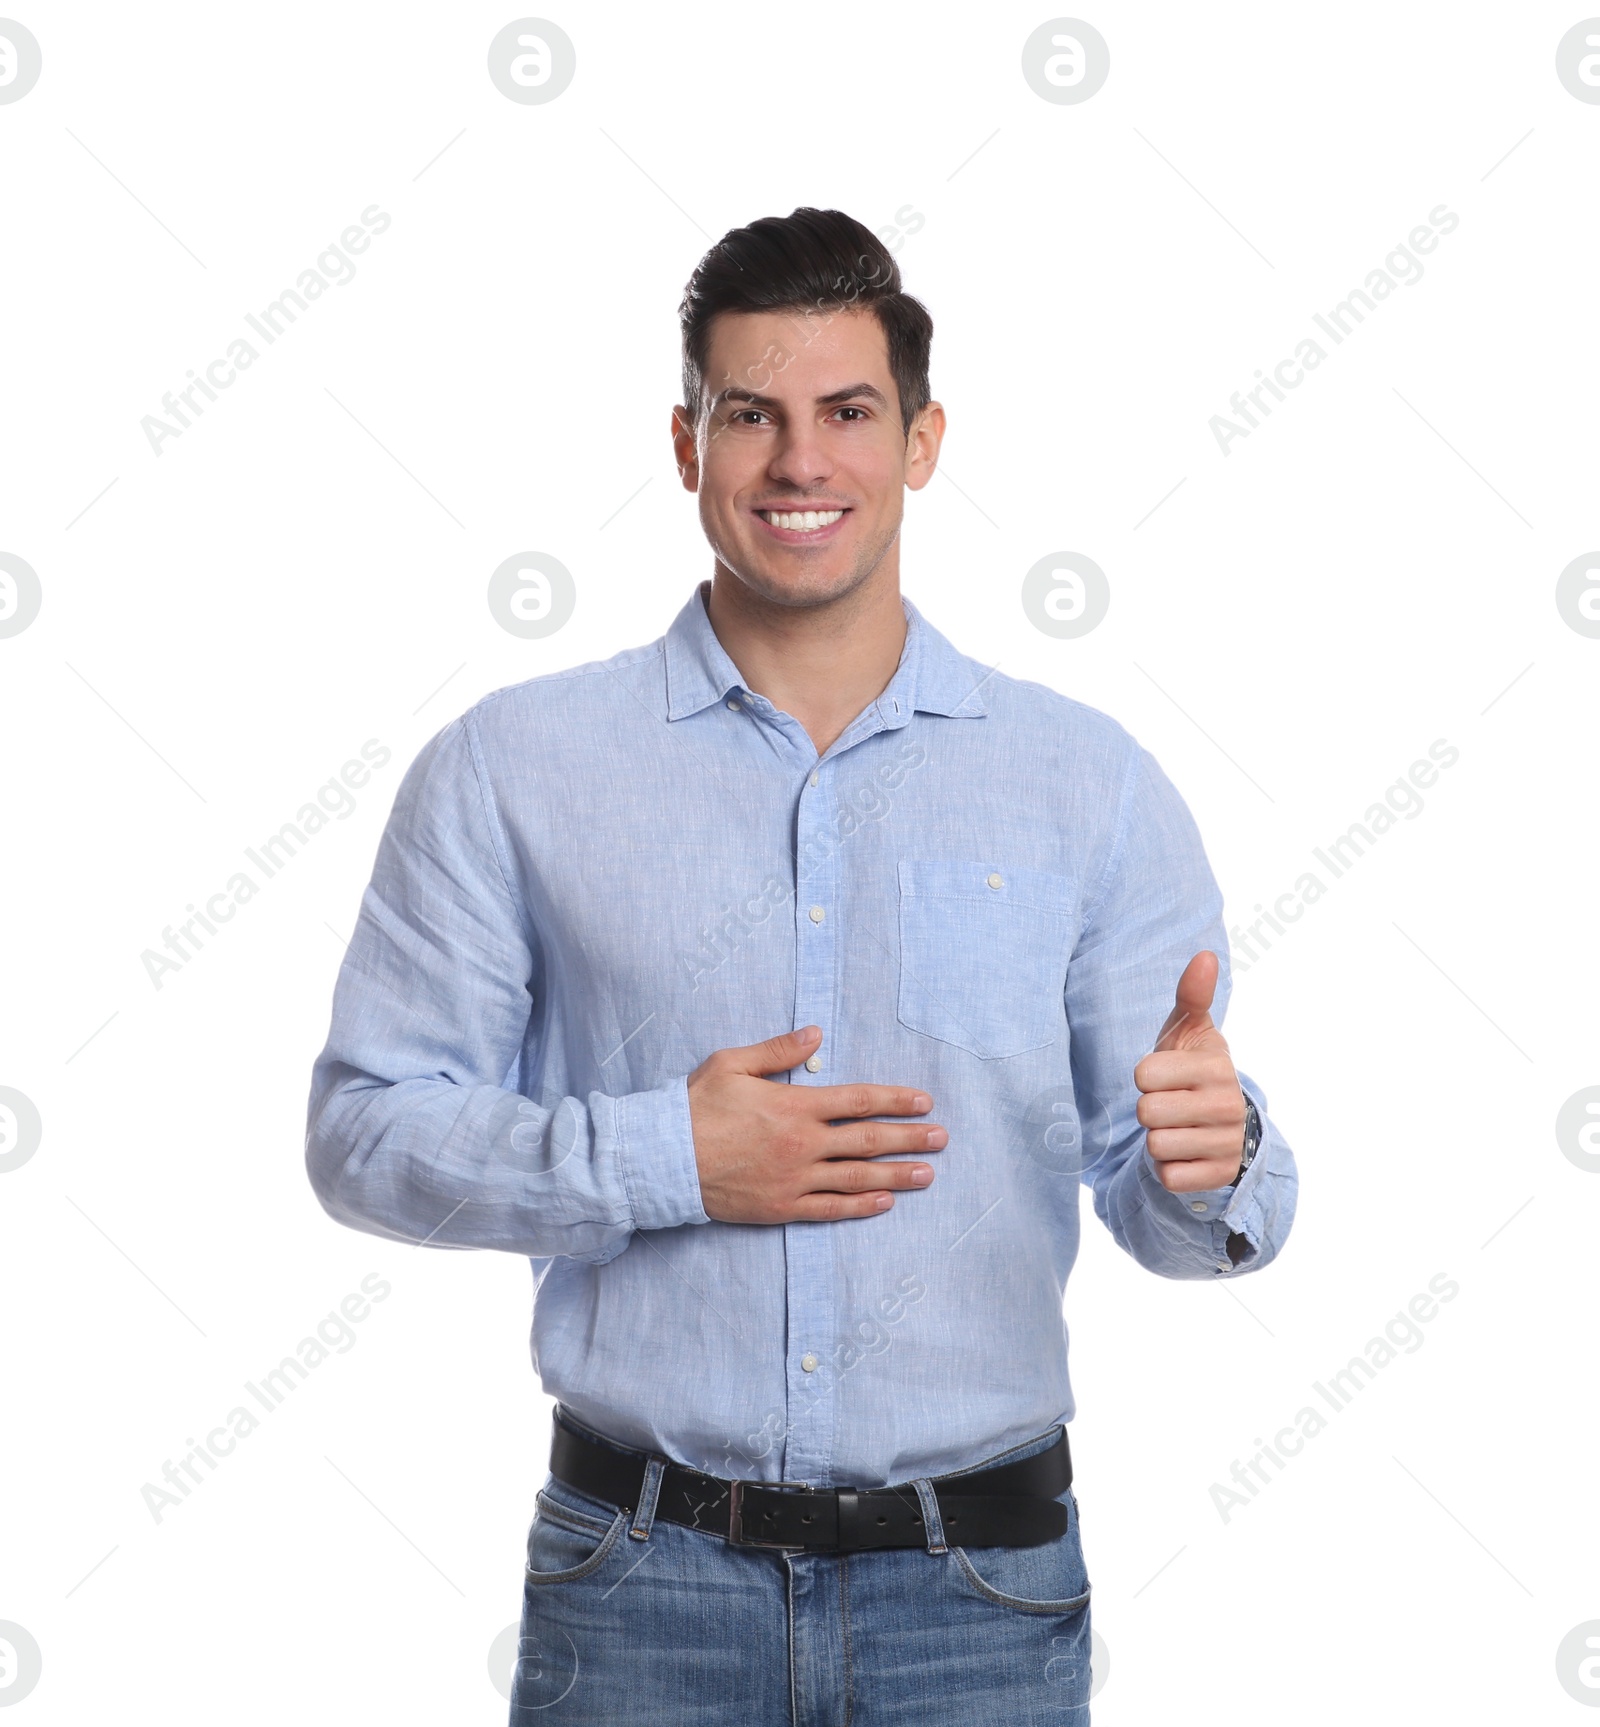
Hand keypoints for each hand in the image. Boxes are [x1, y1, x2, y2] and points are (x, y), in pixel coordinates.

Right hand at [687, 1026, 945, 1223]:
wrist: (662, 1159)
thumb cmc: (694, 1107)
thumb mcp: (732, 1063)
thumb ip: (778, 1050)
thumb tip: (816, 1033)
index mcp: (794, 1105)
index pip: (858, 1101)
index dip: (895, 1100)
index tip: (923, 1101)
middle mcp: (802, 1144)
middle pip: (868, 1141)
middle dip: (909, 1138)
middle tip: (941, 1138)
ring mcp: (794, 1179)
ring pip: (857, 1177)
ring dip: (896, 1175)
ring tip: (927, 1174)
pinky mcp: (781, 1207)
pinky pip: (830, 1209)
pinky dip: (860, 1206)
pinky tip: (884, 1203)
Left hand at [1133, 951, 1247, 1193]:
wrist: (1222, 1124)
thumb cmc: (1191, 1070)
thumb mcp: (1188, 1032)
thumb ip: (1192, 996)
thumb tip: (1205, 955)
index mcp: (1216, 1066)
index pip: (1144, 1075)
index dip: (1145, 1076)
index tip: (1166, 1076)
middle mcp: (1227, 1104)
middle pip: (1146, 1112)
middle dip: (1149, 1110)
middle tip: (1171, 1104)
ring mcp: (1226, 1143)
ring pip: (1155, 1146)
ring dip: (1158, 1140)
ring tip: (1178, 1128)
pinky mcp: (1219, 1177)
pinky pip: (1168, 1176)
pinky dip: (1168, 1168)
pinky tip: (1185, 1154)